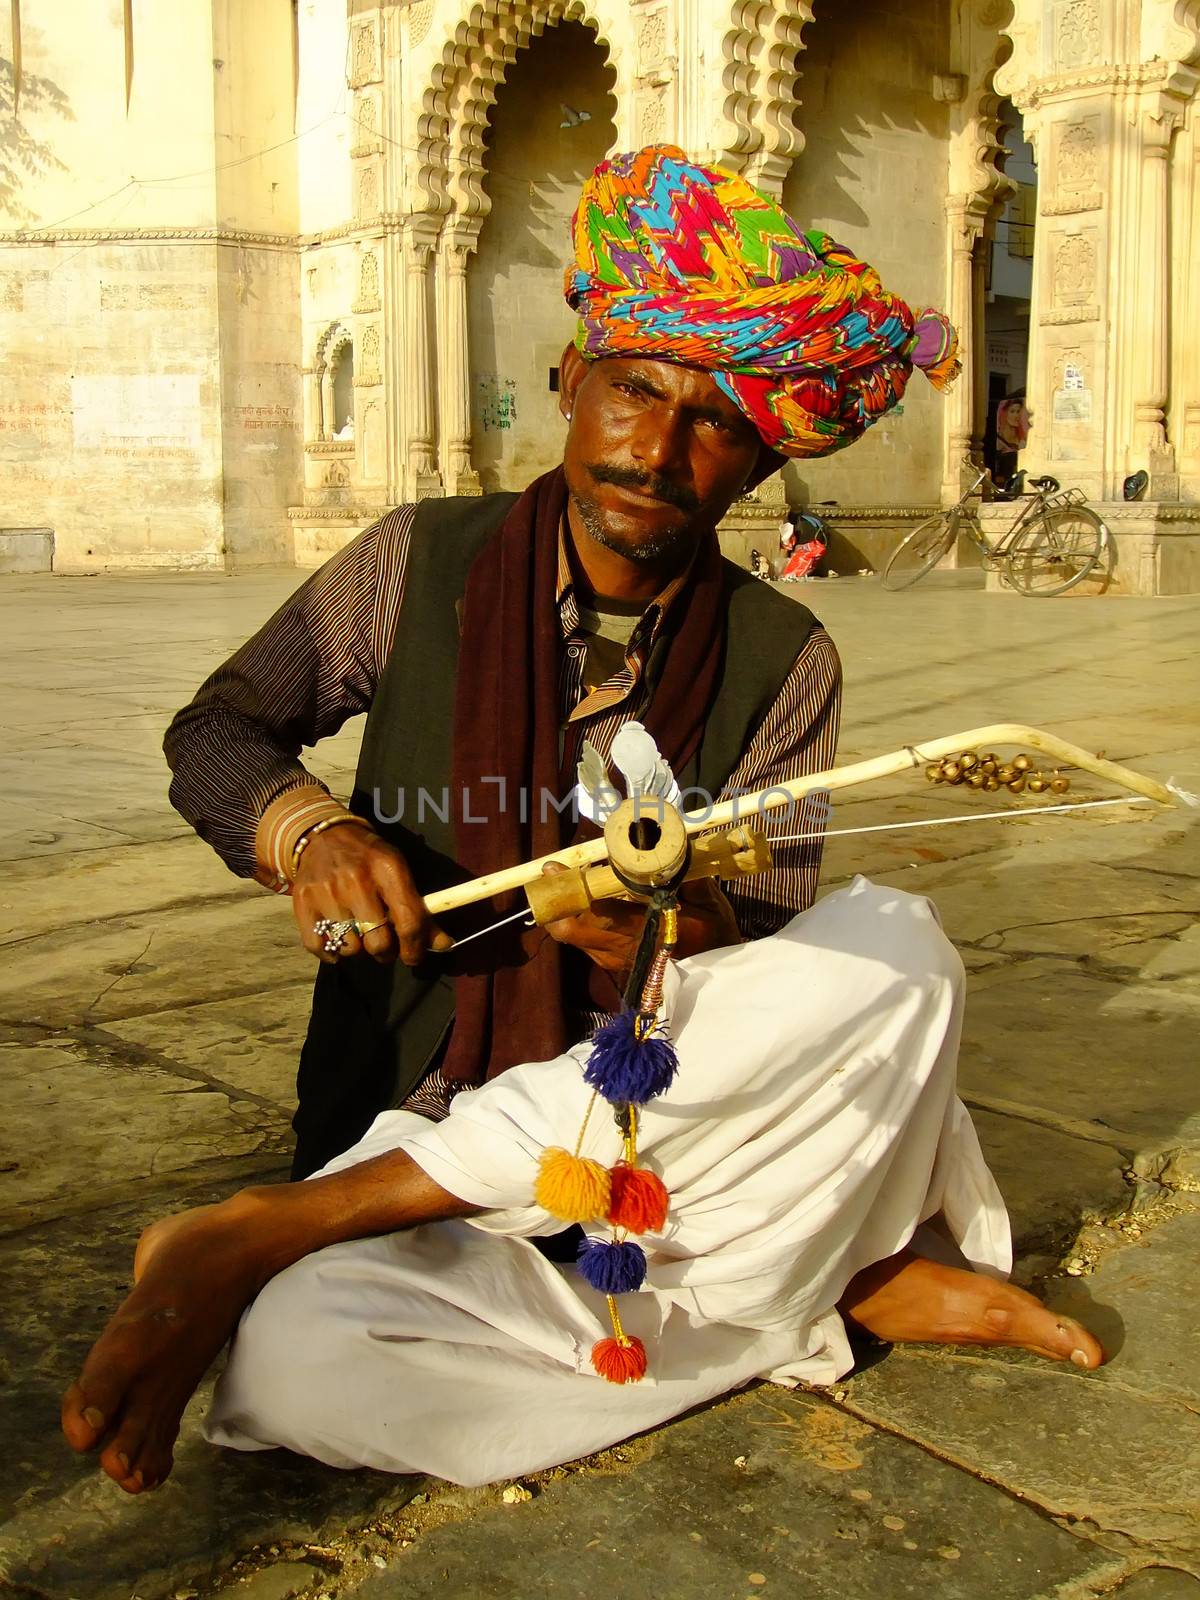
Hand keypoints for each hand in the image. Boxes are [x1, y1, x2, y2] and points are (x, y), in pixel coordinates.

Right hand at [291, 824, 450, 965]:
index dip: (415, 948)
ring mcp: (327, 892)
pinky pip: (319, 947)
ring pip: (350, 948)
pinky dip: (331, 952)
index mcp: (387, 869)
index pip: (409, 921)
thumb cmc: (368, 857)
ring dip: (357, 948)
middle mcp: (357, 881)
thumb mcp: (398, 871)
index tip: (413, 957)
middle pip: (378, 941)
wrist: (323, 834)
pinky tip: (337, 941)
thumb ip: (420, 910)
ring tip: (357, 932)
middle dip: (385, 951)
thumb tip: (445, 945)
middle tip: (383, 944)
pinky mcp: (304, 902)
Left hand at [543, 867, 742, 977]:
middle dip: (555, 901)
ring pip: (573, 935)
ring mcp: (613, 960)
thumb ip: (685, 875)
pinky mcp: (612, 964)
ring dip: (565, 909)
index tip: (554, 868)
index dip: (570, 890)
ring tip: (566, 881)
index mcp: (646, 932)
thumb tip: (666, 842)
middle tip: (553, 874)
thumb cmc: (714, 939)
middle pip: (570, 929)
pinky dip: (580, 920)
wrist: (715, 983)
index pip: (596, 913)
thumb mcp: (708, 903)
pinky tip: (588, 901)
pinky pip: (585, 940)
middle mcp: (621, 950)